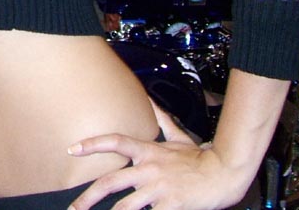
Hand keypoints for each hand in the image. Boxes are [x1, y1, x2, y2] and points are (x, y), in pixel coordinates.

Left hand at [66, 106, 252, 209]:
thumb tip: (148, 99)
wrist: (225, 173)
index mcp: (148, 151)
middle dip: (88, 197)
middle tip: (75, 207)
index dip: (92, 144)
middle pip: (111, 182)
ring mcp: (159, 189)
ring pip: (126, 206)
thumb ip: (161, 120)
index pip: (115, 142)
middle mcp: (149, 169)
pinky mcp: (171, 205)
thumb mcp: (179, 137)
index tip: (72, 149)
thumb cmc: (200, 158)